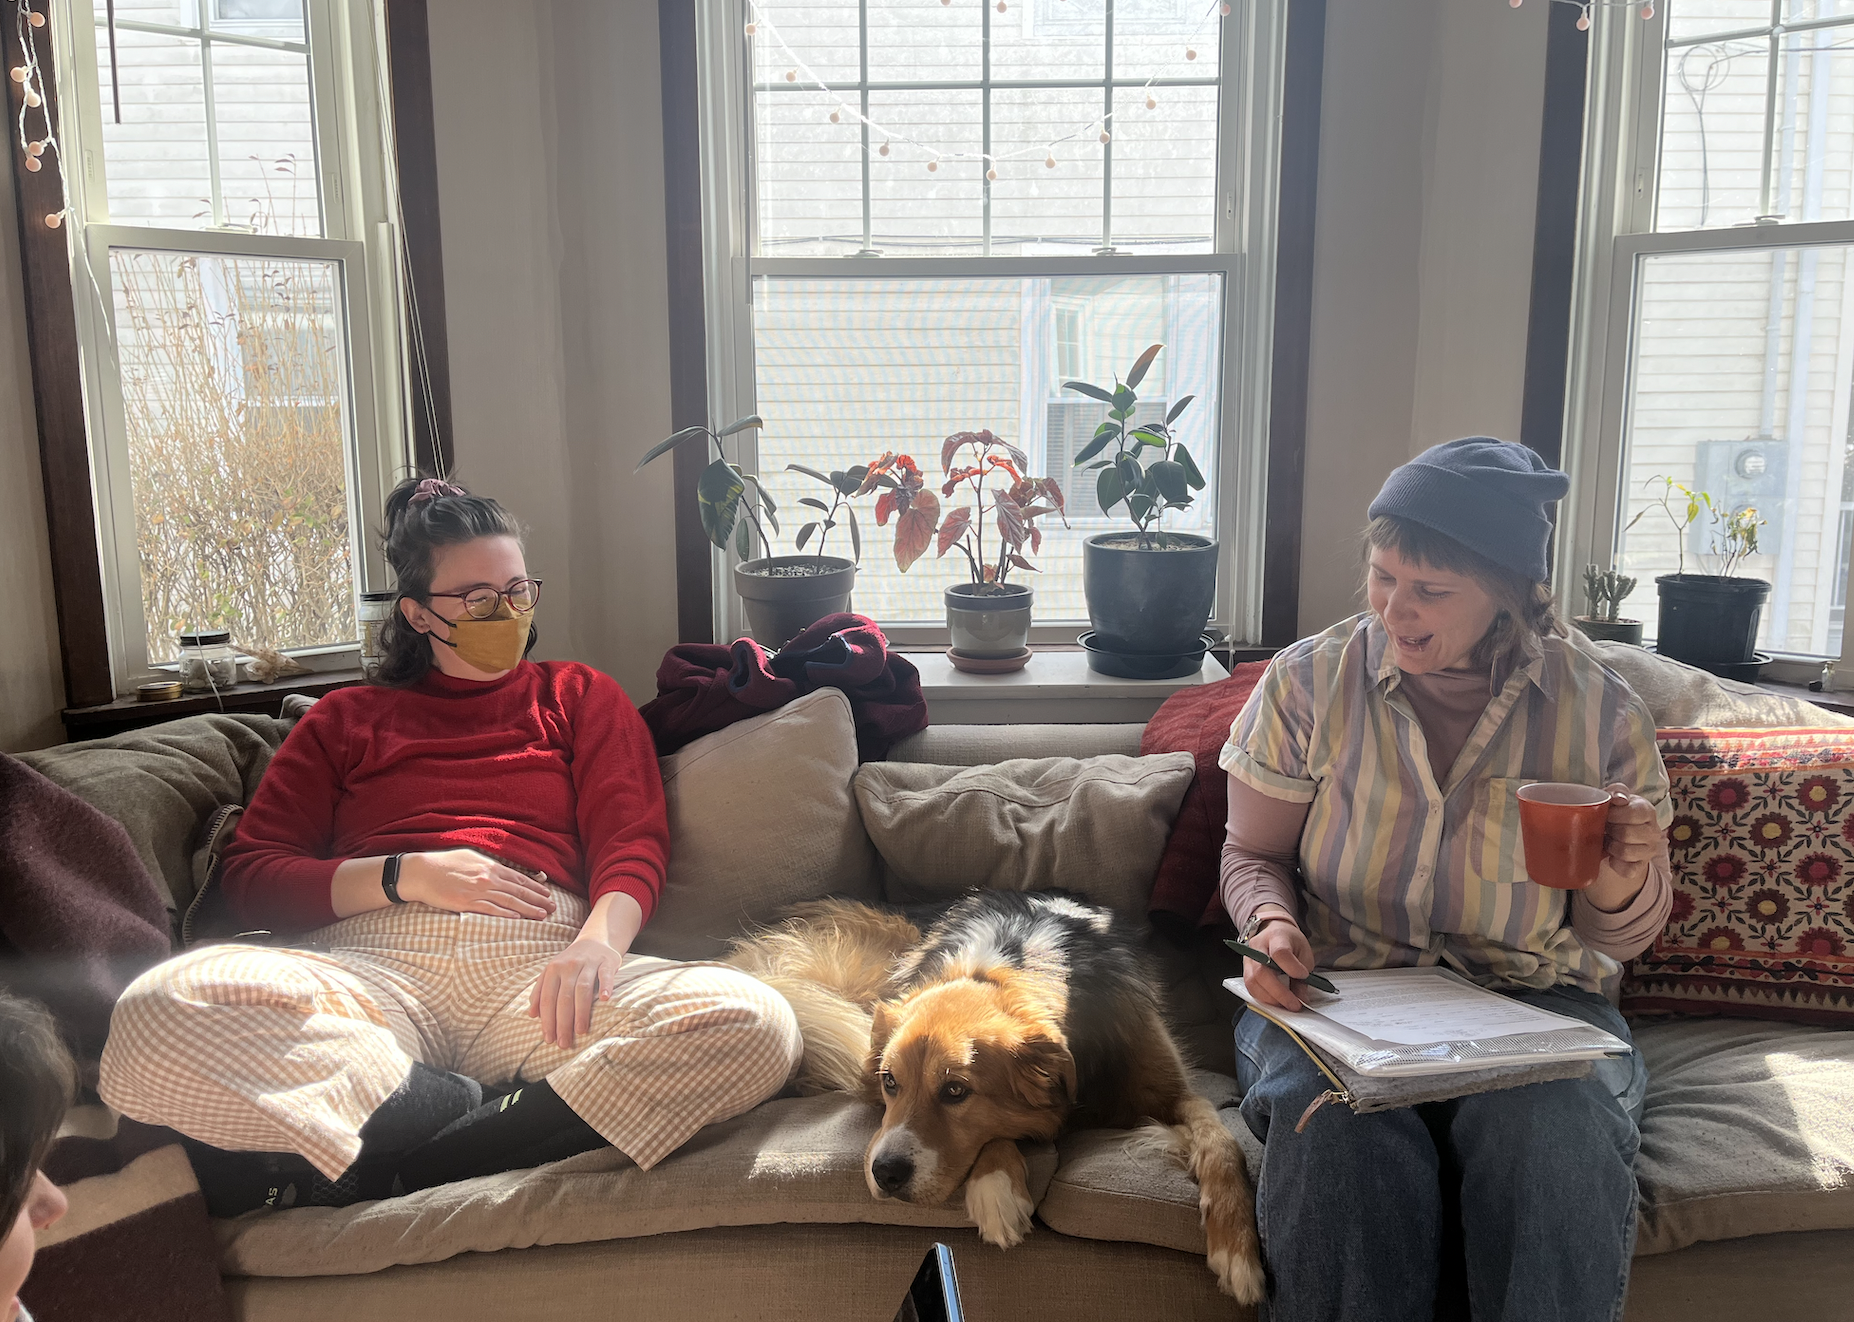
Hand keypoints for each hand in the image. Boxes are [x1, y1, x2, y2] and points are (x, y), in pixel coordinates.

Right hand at [398, 849, 555, 919]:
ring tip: (542, 915)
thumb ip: (488, 864)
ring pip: (509, 901)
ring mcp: (478, 891)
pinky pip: (490, 909)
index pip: (519, 878)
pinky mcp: (466, 903)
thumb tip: (502, 869)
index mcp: (490, 866)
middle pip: (519, 890)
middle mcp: (488, 878)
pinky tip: (518, 918)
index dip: (535, 887)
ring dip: (528, 909)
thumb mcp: (471, 856)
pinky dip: (506, 914)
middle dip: (538, 899)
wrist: (421, 872)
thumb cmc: (444, 862)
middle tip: (553, 907)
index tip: (547, 893)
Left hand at [529, 938, 624, 1049]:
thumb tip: (531, 1014)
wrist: (595, 940)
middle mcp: (568, 966)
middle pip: (564, 997)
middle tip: (563, 1043)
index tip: (548, 1039)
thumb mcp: (552, 973)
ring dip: (581, 1012)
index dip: (547, 1020)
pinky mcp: (606, 961)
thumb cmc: (571, 963)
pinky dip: (605, 987)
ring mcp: (588, 963)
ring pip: (582, 989)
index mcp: (553, 970)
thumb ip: (540, 991)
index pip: (548, 998)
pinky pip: (605, 975)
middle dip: (562, 1022)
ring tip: (580, 1031)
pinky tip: (604, 1000)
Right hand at [1242, 911, 1316, 1011]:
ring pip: (1252, 982)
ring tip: (1286, 1004)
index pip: (1280, 952)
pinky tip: (1276, 1001)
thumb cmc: (1290, 942)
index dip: (1292, 968)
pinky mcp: (1244, 970)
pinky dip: (1264, 998)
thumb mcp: (1304, 953)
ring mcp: (1248, 959)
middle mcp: (1257, 946)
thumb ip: (1303, 975)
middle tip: (1294, 1004)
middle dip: (1279, 993)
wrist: (1273, 931)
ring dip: (1270, 999)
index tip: (1304, 976)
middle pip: (1262, 972)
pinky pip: (1250, 988)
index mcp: (1276, 936)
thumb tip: (1301, 998)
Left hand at [1600, 782, 1660, 883]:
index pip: (1633, 814)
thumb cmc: (1615, 811)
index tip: (1606, 814)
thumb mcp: (1615, 796)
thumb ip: (1617, 791)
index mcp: (1648, 811)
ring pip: (1625, 852)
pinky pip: (1626, 870)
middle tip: (1605, 828)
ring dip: (1611, 846)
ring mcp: (1649, 851)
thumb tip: (1619, 798)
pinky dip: (1615, 863)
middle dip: (1610, 831)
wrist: (1617, 833)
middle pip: (1626, 834)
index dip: (1614, 815)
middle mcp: (1654, 832)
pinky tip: (1612, 855)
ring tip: (1608, 840)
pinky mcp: (1641, 867)